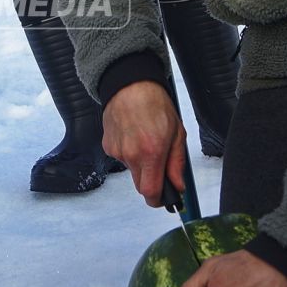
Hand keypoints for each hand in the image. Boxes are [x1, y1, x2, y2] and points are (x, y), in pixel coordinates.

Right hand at [102, 80, 188, 207]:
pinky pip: (122, 158)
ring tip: (146, 140)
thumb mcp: (177, 133)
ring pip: (132, 171)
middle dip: (152, 181)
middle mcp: (131, 155)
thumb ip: (176, 163)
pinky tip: (134, 136)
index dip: (159, 200)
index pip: (150, 192)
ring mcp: (117, 151)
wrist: (130, 86)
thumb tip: (178, 185)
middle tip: (160, 164)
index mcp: (151, 153)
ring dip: (141, 164)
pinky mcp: (108, 146)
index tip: (165, 199)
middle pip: (140, 186)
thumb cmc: (154, 104)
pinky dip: (130, 153)